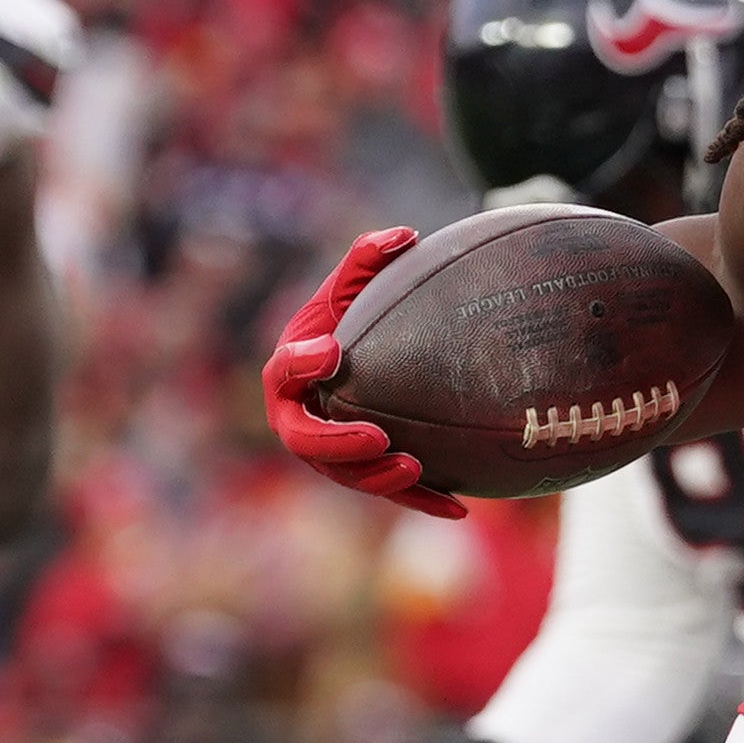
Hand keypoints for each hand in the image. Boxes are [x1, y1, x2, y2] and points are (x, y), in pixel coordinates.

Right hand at [260, 228, 455, 517]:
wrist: (360, 358)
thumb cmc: (349, 318)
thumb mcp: (354, 287)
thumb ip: (368, 258)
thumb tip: (405, 235)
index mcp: (288, 373)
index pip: (283, 373)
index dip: (301, 366)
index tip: (331, 352)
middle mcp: (299, 420)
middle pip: (306, 442)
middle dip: (337, 444)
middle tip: (377, 436)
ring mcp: (329, 455)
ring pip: (348, 476)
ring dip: (379, 478)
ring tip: (414, 467)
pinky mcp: (364, 475)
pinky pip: (392, 493)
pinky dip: (423, 500)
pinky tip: (460, 507)